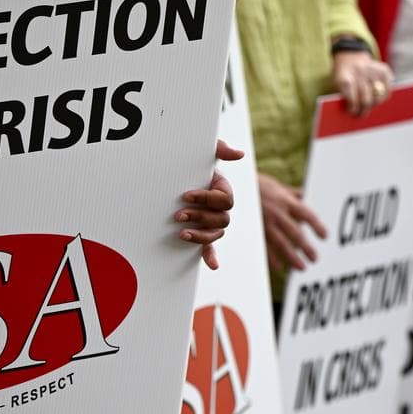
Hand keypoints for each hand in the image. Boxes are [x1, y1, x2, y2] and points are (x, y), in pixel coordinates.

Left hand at [177, 140, 243, 269]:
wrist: (172, 172)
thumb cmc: (189, 161)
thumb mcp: (203, 151)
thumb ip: (220, 148)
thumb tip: (240, 154)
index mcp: (222, 189)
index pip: (224, 199)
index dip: (206, 198)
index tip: (186, 195)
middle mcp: (220, 207)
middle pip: (221, 219)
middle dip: (199, 217)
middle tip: (178, 214)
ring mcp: (211, 221)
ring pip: (216, 233)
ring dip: (200, 235)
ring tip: (181, 233)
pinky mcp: (201, 231)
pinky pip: (210, 247)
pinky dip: (211, 256)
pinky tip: (212, 265)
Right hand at [259, 172, 326, 272]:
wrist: (233, 186)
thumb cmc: (256, 185)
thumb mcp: (276, 186)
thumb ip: (292, 193)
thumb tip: (307, 194)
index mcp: (285, 200)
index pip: (306, 214)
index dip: (316, 225)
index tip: (324, 236)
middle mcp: (276, 212)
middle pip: (295, 233)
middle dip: (306, 247)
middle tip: (315, 258)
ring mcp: (264, 223)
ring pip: (281, 243)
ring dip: (292, 257)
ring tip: (302, 267)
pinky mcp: (254, 230)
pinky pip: (264, 246)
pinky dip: (271, 259)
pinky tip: (278, 268)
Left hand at [332, 50, 393, 115]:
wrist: (350, 55)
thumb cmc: (343, 75)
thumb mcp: (336, 83)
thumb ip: (345, 96)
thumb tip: (356, 113)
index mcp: (345, 76)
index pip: (351, 95)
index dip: (352, 106)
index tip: (352, 112)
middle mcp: (360, 72)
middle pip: (366, 98)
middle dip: (363, 110)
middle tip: (361, 115)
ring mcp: (373, 70)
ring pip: (378, 96)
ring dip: (374, 105)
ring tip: (369, 108)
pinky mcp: (384, 70)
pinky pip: (388, 89)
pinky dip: (384, 96)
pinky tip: (378, 99)